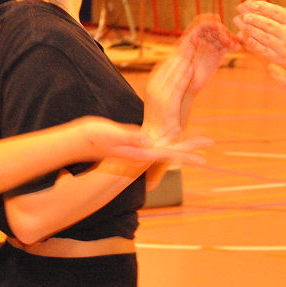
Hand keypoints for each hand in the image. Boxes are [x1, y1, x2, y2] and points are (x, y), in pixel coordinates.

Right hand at [74, 116, 208, 164]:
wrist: (76, 143)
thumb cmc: (92, 139)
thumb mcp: (112, 136)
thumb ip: (130, 139)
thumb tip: (148, 142)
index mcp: (140, 152)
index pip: (169, 154)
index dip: (187, 153)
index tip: (204, 156)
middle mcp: (141, 151)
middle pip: (172, 150)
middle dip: (191, 146)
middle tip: (209, 142)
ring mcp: (137, 148)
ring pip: (166, 145)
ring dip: (182, 141)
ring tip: (197, 138)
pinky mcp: (133, 142)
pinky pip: (157, 139)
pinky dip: (169, 135)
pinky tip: (174, 130)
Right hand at [142, 40, 194, 141]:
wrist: (155, 141)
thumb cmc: (163, 121)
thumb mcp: (167, 100)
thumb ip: (174, 86)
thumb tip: (185, 71)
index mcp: (154, 84)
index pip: (166, 64)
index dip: (178, 52)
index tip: (189, 41)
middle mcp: (153, 87)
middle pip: (169, 65)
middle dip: (182, 52)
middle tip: (194, 38)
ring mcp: (158, 95)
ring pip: (172, 73)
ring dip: (183, 60)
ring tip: (194, 47)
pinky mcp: (165, 105)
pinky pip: (175, 88)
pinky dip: (183, 77)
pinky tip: (191, 68)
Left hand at [178, 15, 238, 98]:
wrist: (186, 86)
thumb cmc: (180, 73)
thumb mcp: (181, 59)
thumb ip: (187, 48)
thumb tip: (193, 38)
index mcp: (190, 38)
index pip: (201, 24)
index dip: (210, 21)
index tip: (218, 23)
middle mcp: (201, 41)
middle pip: (214, 30)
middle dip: (222, 31)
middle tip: (227, 40)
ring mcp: (210, 48)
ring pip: (222, 37)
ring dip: (229, 37)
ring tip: (234, 44)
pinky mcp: (217, 56)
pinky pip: (226, 47)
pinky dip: (232, 45)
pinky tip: (237, 47)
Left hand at [234, 0, 285, 74]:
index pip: (277, 12)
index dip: (264, 7)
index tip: (253, 4)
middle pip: (269, 25)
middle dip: (255, 19)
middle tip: (243, 14)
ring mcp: (284, 47)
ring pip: (265, 37)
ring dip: (252, 30)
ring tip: (242, 24)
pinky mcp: (279, 57)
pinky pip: (265, 51)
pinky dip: (256, 45)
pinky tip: (248, 39)